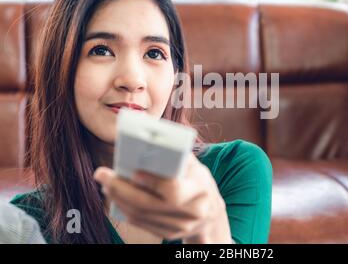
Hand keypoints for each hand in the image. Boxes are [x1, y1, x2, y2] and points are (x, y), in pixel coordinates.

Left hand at [93, 153, 231, 242]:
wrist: (211, 213)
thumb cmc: (200, 182)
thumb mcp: (196, 167)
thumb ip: (178, 157)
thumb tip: (150, 146)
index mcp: (200, 192)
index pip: (172, 191)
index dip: (151, 182)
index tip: (133, 172)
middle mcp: (191, 213)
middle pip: (148, 205)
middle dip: (121, 189)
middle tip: (102, 175)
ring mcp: (179, 227)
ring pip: (141, 215)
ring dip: (118, 199)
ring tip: (105, 184)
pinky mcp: (169, 234)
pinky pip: (142, 223)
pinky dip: (125, 209)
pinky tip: (116, 197)